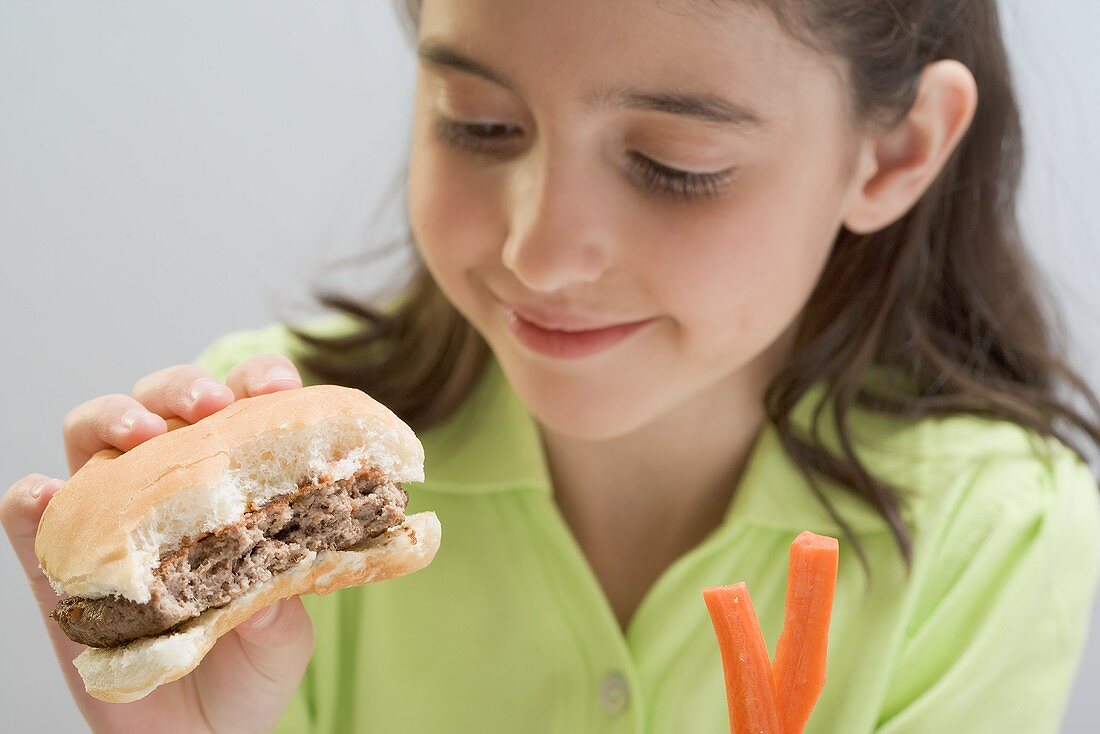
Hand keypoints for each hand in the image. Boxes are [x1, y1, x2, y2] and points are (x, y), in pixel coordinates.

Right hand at [1, 355, 312, 733]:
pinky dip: (34, 497)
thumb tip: (273, 588)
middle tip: (208, 406)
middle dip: (182, 388)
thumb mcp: (285, 640)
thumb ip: (282, 609)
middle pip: (162, 406)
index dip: (257, 383)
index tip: (277, 386)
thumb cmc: (250, 673)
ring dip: (111, 418)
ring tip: (138, 434)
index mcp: (232, 486)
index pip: (243, 412)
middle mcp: (167, 490)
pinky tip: (51, 496)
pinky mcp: (60, 568)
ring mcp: (111, 522)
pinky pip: (29, 518)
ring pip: (91, 438)